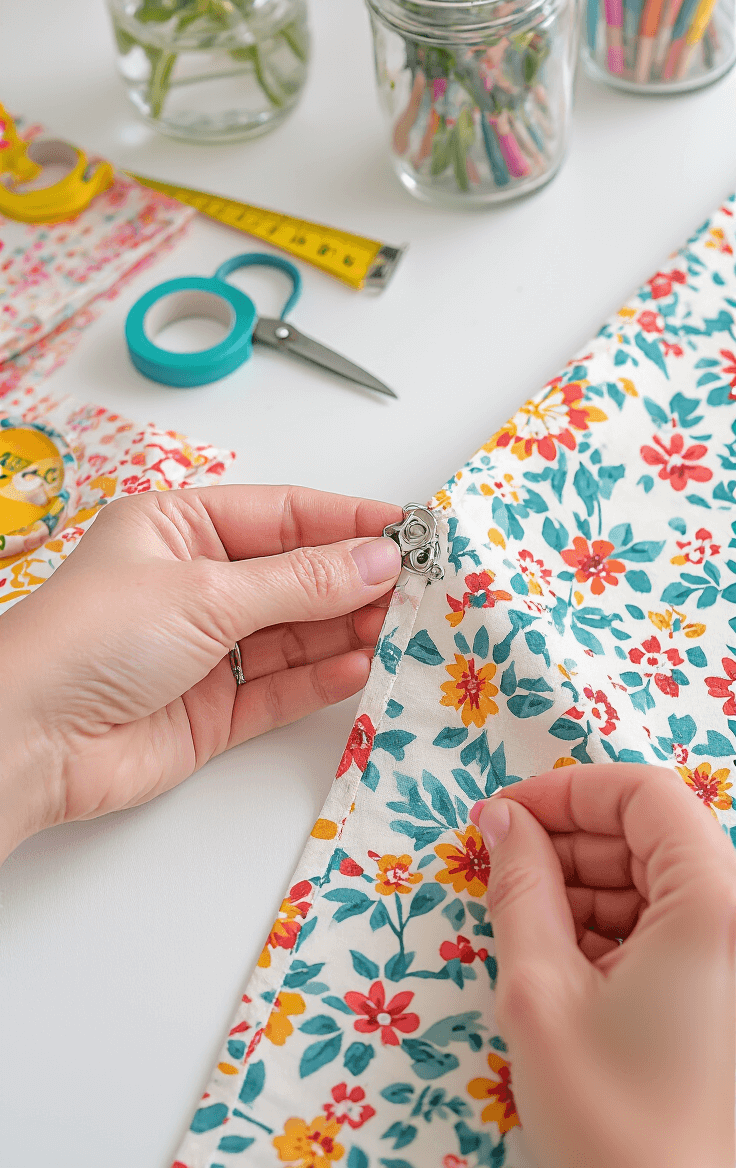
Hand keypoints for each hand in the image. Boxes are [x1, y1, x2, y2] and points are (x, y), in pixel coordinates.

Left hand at [1, 485, 401, 861]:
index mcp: (178, 528)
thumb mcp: (206, 591)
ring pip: (294, 634)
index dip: (348, 522)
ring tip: (407, 627)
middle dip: (356, 580)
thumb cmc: (92, 639)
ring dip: (347, 630)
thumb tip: (378, 559)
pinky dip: (321, 678)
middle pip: (295, 576)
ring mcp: (204, 651)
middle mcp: (194, 585)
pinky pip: (280, 689)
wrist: (29, 740)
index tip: (410, 530)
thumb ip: (301, 581)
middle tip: (423, 585)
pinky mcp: (210, 712)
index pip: (283, 516)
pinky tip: (362, 666)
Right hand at [471, 765, 735, 1167]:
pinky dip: (613, 930)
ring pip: (658, 882)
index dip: (568, 791)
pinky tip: (562, 962)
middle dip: (570, 842)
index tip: (505, 815)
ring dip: (586, 888)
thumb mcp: (540, 993)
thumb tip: (501, 821)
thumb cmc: (613, 1129)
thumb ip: (519, 888)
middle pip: (653, 835)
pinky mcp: (728, 996)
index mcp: (715, 907)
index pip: (645, 795)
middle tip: (500, 869)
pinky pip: (671, 929)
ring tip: (524, 926)